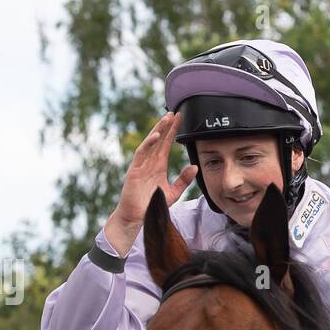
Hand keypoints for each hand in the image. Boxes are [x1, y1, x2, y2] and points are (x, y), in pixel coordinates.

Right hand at [105, 112, 197, 251]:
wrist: (138, 216)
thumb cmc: (152, 204)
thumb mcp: (173, 192)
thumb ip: (183, 180)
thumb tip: (195, 166)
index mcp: (159, 165)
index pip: (167, 144)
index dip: (173, 131)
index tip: (180, 119)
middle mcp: (150, 162)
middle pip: (160, 140)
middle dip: (166, 126)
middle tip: (175, 112)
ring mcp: (141, 164)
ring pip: (151, 143)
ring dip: (158, 130)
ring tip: (166, 118)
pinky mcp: (135, 170)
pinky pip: (142, 154)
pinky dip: (149, 144)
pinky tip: (156, 136)